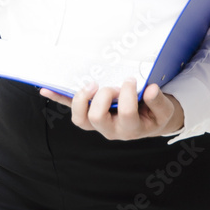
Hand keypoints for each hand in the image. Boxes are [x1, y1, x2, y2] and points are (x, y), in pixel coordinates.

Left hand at [39, 79, 184, 140]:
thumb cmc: (154, 114)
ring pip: (80, 119)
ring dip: (81, 99)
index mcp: (131, 128)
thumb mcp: (164, 110)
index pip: (127, 112)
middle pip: (97, 117)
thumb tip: (151, 89)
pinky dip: (58, 98)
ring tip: (92, 85)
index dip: (128, 94)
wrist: (147, 121)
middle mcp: (111, 129)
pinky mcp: (87, 115)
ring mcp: (97, 124)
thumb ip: (158, 101)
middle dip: (104, 97)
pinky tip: (45, 89)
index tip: (131, 80)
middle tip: (114, 86)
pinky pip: (70, 108)